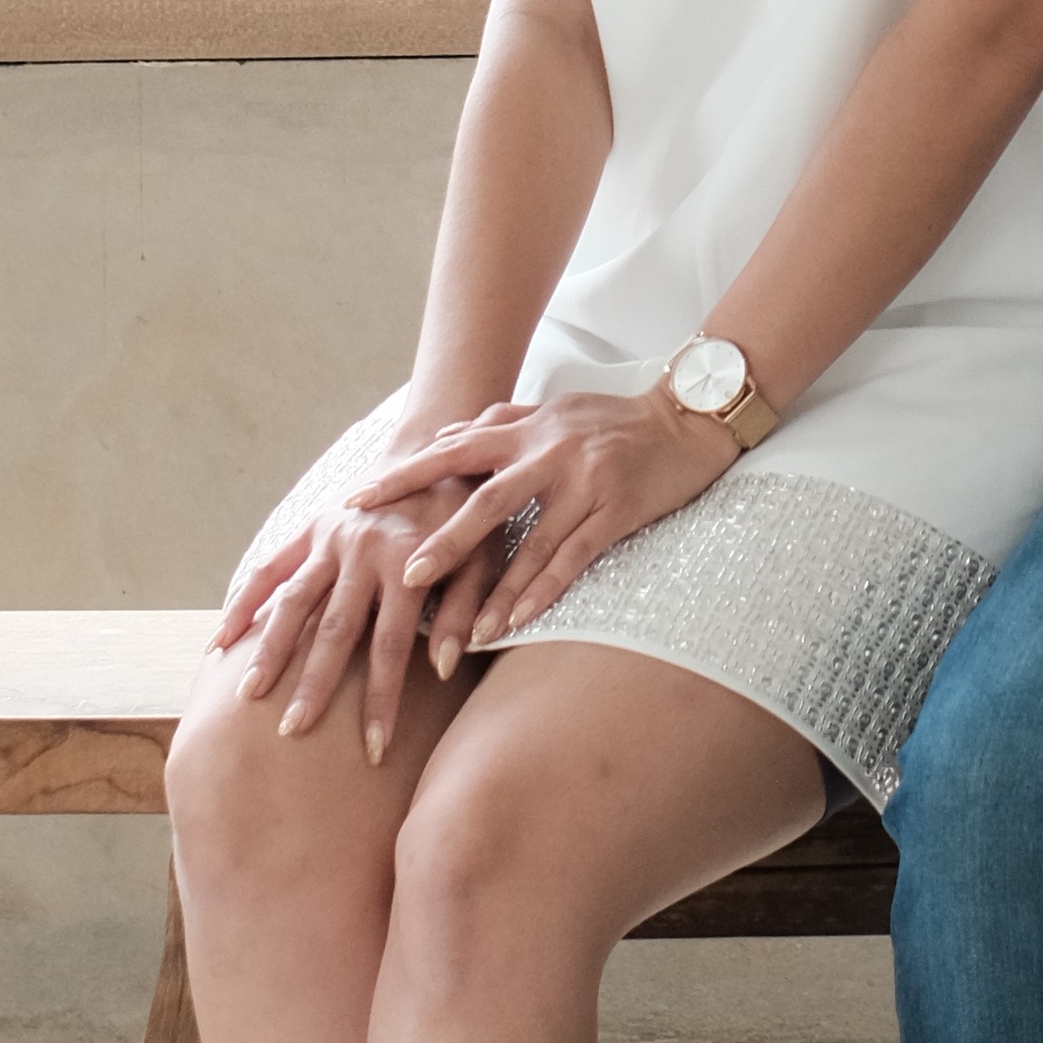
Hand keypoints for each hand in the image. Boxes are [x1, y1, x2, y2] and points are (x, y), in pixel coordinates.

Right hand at [214, 390, 522, 765]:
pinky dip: (242, 602)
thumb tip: (441, 666)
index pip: (390, 647)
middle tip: (293, 732)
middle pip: (333, 631)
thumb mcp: (483, 558)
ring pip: (292, 602)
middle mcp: (361, 551)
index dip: (382, 700)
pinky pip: (269, 569)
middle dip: (313, 685)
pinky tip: (220, 640)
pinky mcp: (310, 528)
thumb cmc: (467, 518)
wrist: (439, 450)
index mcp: (405, 562)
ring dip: (270, 649)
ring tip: (249, 693)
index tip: (373, 748)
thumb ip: (462, 610)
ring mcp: (329, 538)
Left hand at [391, 383, 739, 681]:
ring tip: (464, 631)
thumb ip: (501, 422)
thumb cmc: (615, 419)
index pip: (452, 452)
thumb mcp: (554, 410)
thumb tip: (443, 436)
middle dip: (441, 542)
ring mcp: (584, 483)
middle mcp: (549, 453)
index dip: (404, 477)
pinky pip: (575, 557)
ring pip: (529, 543)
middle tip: (403, 577)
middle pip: (483, 502)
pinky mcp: (618, 509)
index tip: (357, 502)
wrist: (686, 420)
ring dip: (495, 590)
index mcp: (527, 429)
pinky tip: (520, 621)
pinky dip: (545, 591)